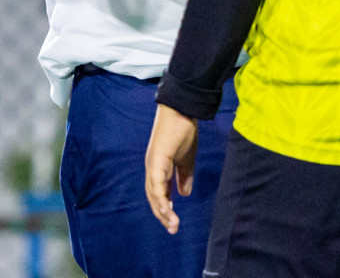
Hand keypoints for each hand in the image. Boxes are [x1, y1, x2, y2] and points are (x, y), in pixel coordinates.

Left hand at [144, 104, 198, 234]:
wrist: (182, 110)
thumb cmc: (184, 131)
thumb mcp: (187, 158)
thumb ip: (185, 176)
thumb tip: (184, 194)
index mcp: (159, 168)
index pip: (159, 193)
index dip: (165, 208)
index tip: (174, 223)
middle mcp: (152, 168)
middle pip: (154, 197)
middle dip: (163, 214)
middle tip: (173, 230)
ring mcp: (153, 164)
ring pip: (154, 193)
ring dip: (163, 210)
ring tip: (173, 224)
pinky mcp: (156, 159)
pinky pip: (156, 183)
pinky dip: (161, 197)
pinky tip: (168, 209)